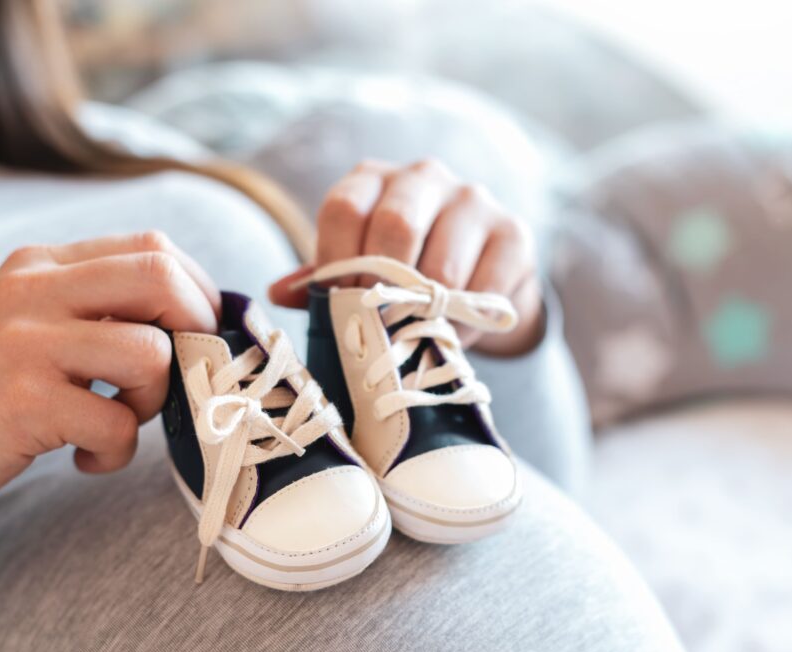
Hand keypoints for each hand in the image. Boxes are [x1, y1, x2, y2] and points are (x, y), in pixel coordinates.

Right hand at [0, 232, 218, 511]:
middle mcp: (33, 290)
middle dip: (195, 330)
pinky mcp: (24, 402)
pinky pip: (117, 424)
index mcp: (41, 263)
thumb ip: (94, 305)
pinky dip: (117, 452)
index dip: (197, 291)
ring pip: (150, 354)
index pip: (153, 246)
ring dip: (153, 401)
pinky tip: (86, 458)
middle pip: (162, 279)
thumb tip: (193, 317)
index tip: (196, 334)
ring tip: (118, 421)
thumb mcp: (26, 319)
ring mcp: (26, 343)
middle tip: (181, 372)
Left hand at [269, 159, 543, 355]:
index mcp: (372, 179)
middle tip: (377, 326)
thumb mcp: (357, 269)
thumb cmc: (401, 270)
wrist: (477, 277)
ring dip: (424, 315)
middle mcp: (423, 177)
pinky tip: (453, 332)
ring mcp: (474, 200)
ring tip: (415, 335)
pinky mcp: (515, 234)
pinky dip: (463, 323)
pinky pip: (483, 289)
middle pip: (394, 225)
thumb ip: (321, 281)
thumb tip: (276, 292)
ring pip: (441, 267)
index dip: (335, 263)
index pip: (343, 208)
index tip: (337, 305)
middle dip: (381, 287)